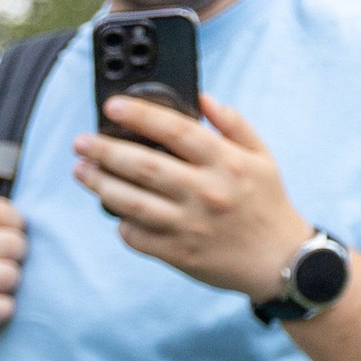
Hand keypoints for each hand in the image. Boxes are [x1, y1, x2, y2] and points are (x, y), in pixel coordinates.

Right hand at [0, 195, 27, 346]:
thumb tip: (0, 214)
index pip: (0, 211)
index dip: (17, 224)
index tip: (13, 235)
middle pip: (11, 243)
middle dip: (17, 255)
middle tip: (9, 264)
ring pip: (8, 275)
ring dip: (11, 283)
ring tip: (1, 287)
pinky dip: (3, 310)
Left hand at [73, 92, 311, 298]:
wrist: (280, 260)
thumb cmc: (268, 204)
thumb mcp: (261, 157)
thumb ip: (234, 125)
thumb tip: (203, 99)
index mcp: (225, 162)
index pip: (176, 130)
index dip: (140, 115)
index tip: (112, 106)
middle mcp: (205, 192)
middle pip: (143, 166)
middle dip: (105, 151)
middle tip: (81, 142)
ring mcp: (189, 225)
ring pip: (132, 202)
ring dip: (101, 185)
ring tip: (82, 171)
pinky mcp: (179, 254)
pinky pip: (138, 237)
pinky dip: (121, 224)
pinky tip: (113, 212)